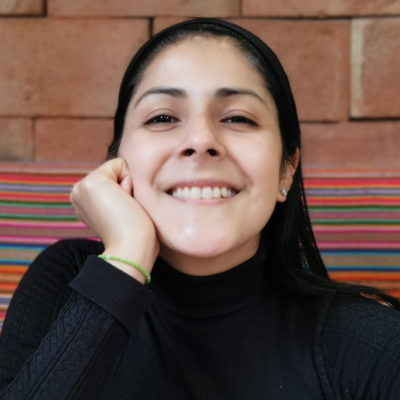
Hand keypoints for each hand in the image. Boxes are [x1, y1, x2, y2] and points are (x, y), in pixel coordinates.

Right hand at [70, 158, 158, 282]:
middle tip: (124, 212)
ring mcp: (81, 187)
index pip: (112, 180)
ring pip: (118, 168)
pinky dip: (129, 180)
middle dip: (126, 187)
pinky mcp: (92, 182)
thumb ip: (117, 196)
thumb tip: (126, 182)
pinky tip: (125, 202)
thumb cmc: (135, 236)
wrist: (131, 250)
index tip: (123, 214)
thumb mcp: (120, 212)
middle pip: (115, 172)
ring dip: (128, 186)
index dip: (125, 193)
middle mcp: (78, 193)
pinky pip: (121, 164)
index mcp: (83, 202)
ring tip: (125, 209)